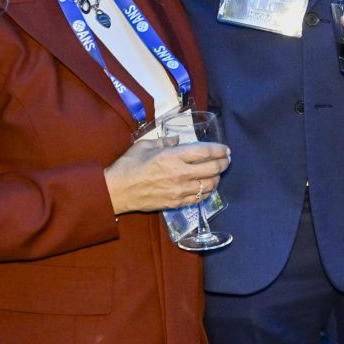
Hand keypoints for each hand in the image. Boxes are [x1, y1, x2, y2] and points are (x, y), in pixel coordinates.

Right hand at [103, 137, 230, 214]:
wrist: (117, 191)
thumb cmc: (128, 165)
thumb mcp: (145, 145)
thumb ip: (165, 142)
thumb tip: (178, 140)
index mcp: (172, 157)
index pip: (205, 152)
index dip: (219, 150)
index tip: (226, 149)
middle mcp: (180, 174)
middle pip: (212, 169)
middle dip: (223, 163)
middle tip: (226, 160)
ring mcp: (179, 191)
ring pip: (209, 185)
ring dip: (217, 178)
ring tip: (217, 173)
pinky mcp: (176, 203)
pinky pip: (199, 198)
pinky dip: (206, 191)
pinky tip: (206, 187)